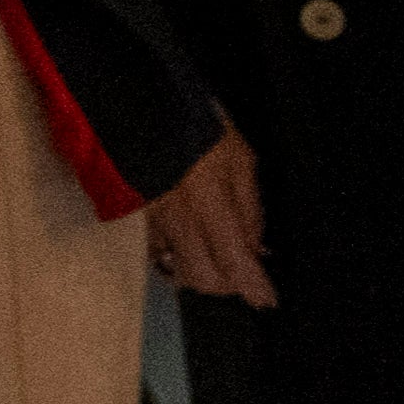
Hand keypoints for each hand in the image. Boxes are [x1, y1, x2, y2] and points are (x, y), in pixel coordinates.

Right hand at [137, 123, 279, 310]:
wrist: (138, 104)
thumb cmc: (196, 126)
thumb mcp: (240, 159)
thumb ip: (249, 208)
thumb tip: (256, 248)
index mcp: (208, 199)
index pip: (233, 258)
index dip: (251, 285)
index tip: (266, 300)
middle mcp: (177, 216)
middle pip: (201, 276)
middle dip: (226, 284)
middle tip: (245, 277)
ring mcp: (152, 218)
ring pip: (177, 269)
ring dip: (201, 274)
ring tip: (221, 262)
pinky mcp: (136, 215)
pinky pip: (159, 251)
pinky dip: (178, 258)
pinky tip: (192, 247)